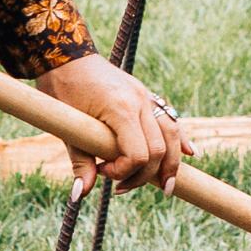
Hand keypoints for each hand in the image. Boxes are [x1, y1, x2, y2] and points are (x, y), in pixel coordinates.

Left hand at [43, 51, 182, 190]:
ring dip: (170, 163)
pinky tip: (189, 153)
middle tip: (121, 186)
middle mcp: (139, 101)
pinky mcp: (144, 95)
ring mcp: (145, 96)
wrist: (66, 56)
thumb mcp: (66, 128)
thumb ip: (79, 162)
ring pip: (171, 134)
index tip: (101, 170)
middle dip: (145, 174)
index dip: (124, 171)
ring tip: (166, 185)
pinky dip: (179, 139)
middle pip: (159, 148)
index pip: (138, 153)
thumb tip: (79, 194)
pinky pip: (169, 118)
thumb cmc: (62, 89)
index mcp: (120, 109)